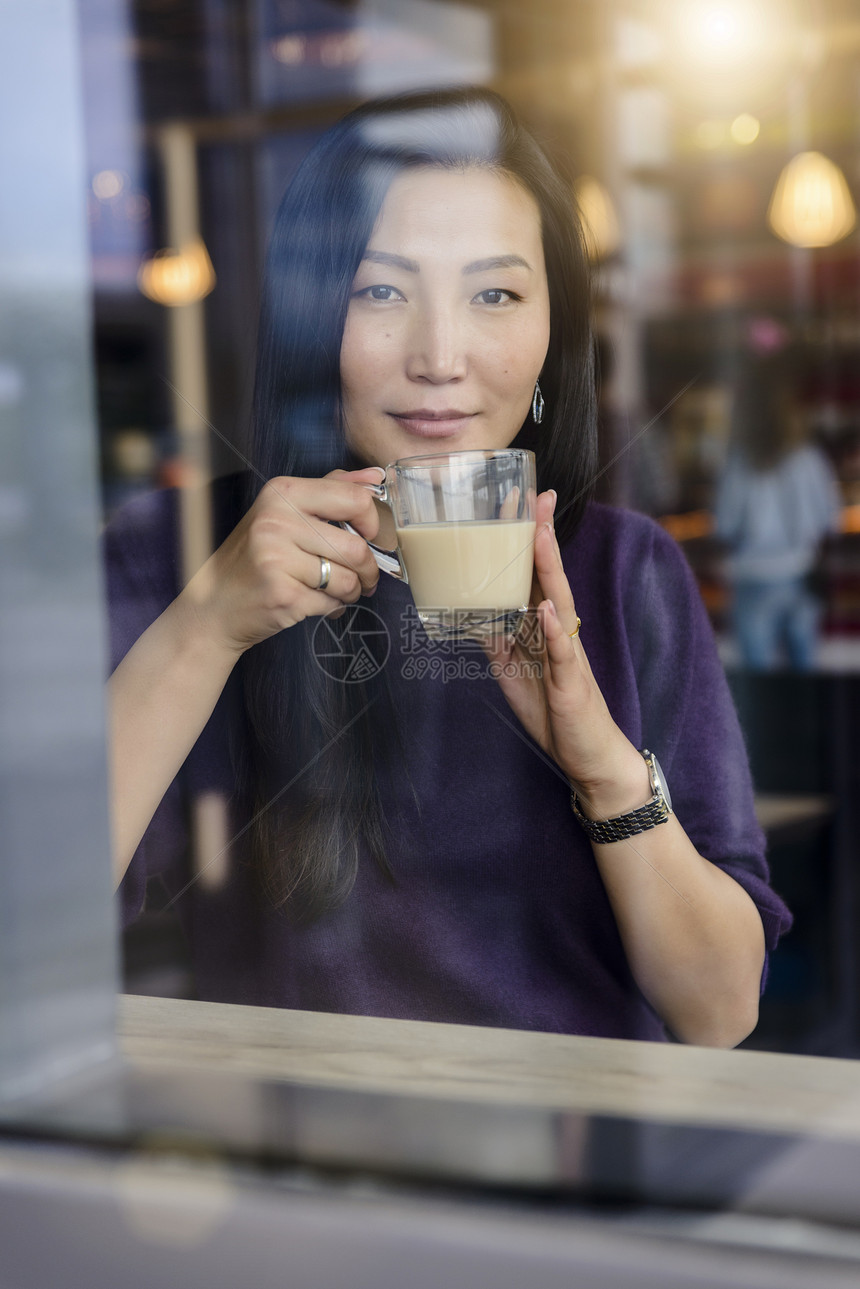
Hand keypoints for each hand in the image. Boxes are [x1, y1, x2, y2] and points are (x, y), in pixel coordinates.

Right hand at [178, 467, 384, 657]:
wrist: (215, 604)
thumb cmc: (256, 558)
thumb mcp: (285, 512)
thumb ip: (331, 490)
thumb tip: (375, 475)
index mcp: (283, 493)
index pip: (356, 499)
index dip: (373, 523)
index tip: (369, 537)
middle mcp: (277, 520)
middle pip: (357, 546)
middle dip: (368, 569)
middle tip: (363, 577)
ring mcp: (276, 558)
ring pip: (348, 579)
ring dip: (352, 591)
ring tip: (337, 591)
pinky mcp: (282, 594)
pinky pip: (331, 603)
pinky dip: (332, 608)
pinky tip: (315, 603)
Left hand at [485, 491, 648, 816]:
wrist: (590, 756)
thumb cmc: (556, 712)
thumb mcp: (514, 671)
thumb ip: (497, 639)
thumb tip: (468, 613)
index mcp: (546, 628)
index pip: (535, 575)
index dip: (527, 540)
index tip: (519, 502)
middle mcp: (561, 633)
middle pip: (550, 576)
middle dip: (541, 536)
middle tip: (536, 495)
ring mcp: (568, 655)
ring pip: (559, 603)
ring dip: (550, 569)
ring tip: (541, 535)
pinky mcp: (571, 683)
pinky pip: (562, 652)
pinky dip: (554, 629)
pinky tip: (547, 608)